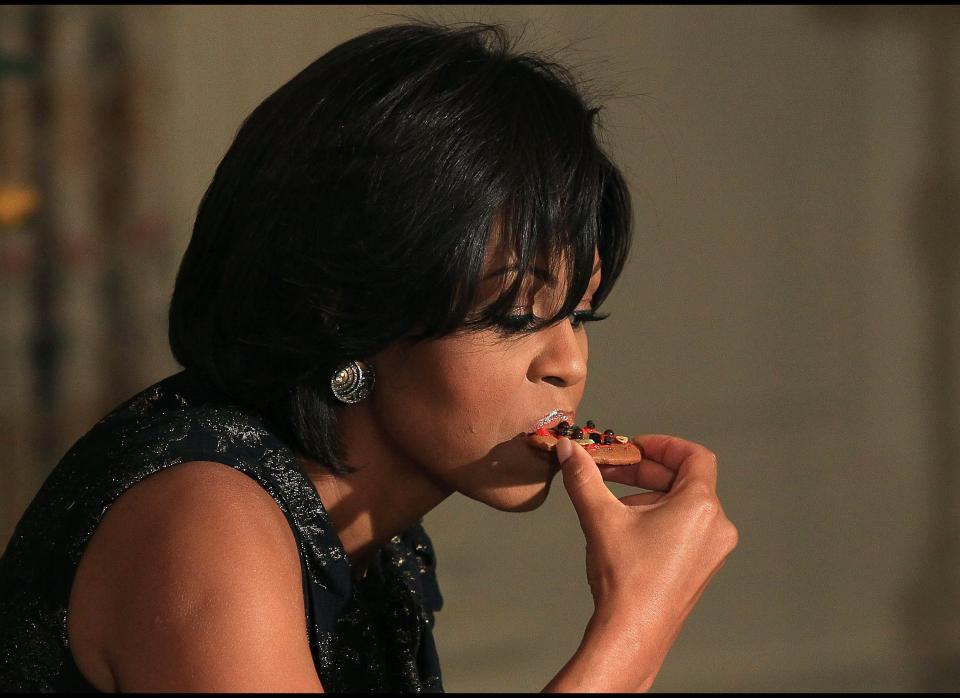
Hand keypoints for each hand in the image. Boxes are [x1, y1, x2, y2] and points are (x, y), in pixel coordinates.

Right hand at [554, 434, 737, 689]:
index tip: (633, 447)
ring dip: (647, 495)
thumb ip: (584, 477)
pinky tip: (625, 530)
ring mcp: (712, 550)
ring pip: (682, 505)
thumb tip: (567, 448)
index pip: (694, 456)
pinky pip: (685, 528)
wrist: (632, 633)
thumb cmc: (625, 577)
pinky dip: (658, 518)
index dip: (663, 445)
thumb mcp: (600, 517)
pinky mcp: (702, 568)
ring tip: (611, 504)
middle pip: (684, 480)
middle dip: (644, 472)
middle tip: (610, 470)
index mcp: (700, 506)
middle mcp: (716, 526)